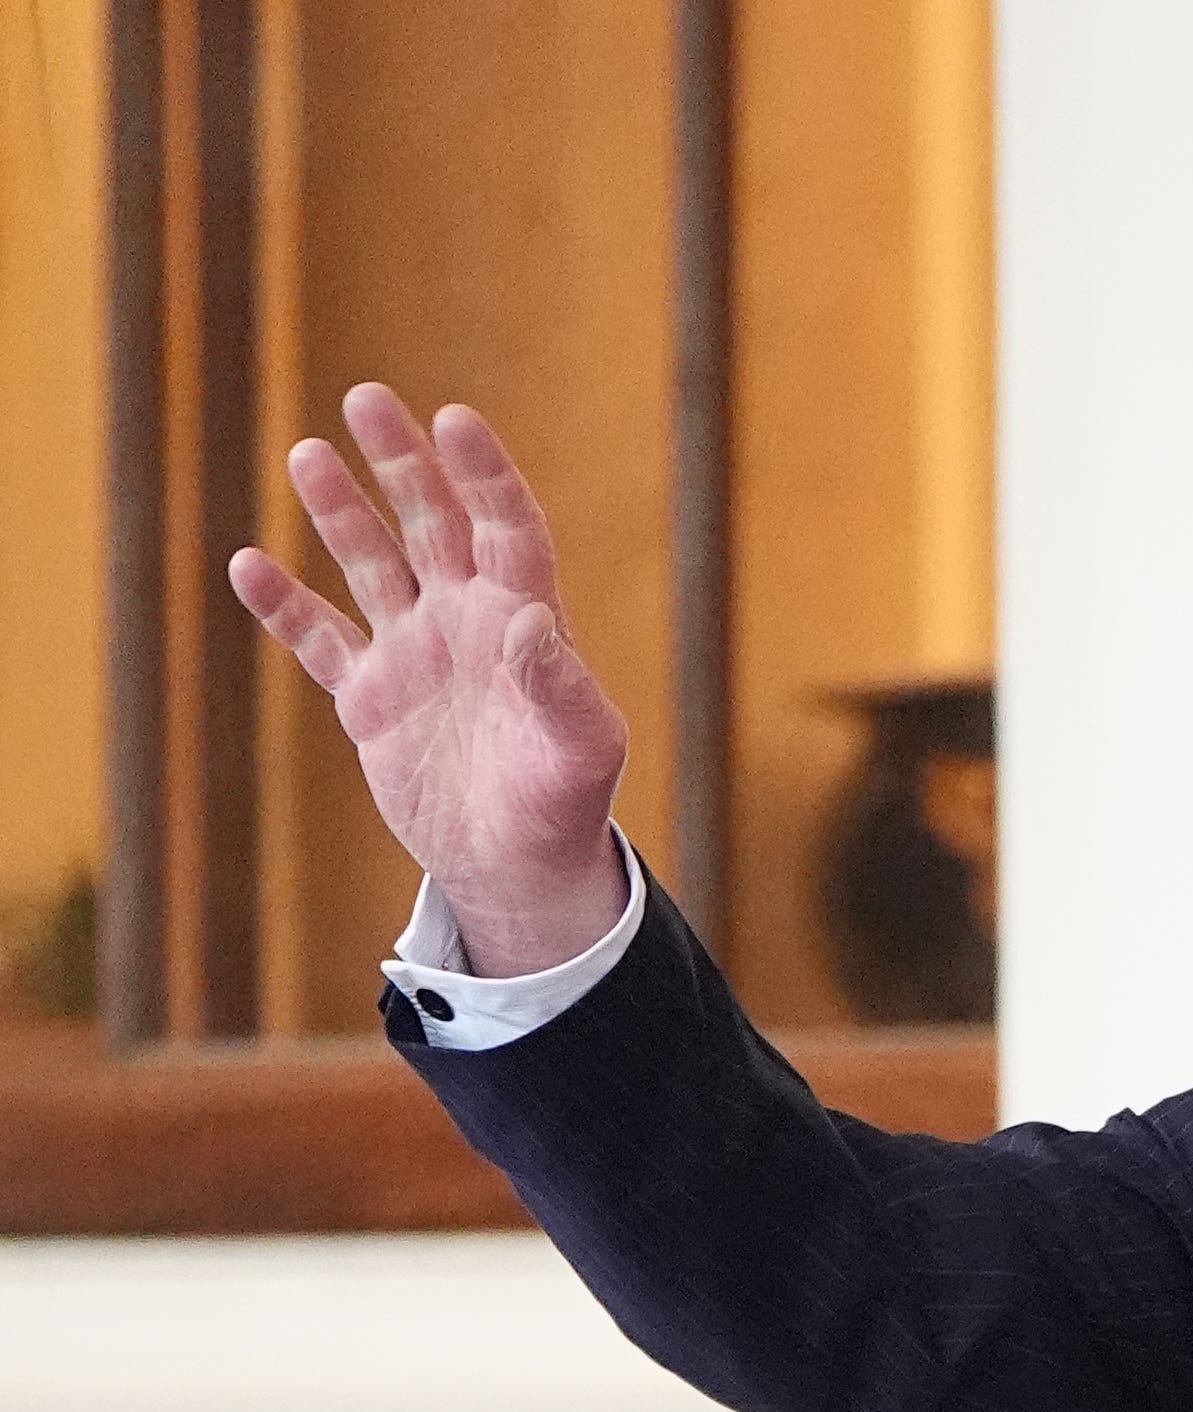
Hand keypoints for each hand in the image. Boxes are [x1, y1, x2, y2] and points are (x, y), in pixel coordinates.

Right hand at [227, 384, 629, 977]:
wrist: (517, 866)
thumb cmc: (566, 803)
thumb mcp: (580, 748)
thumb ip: (559, 684)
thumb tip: (531, 620)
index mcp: (523, 621)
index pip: (505, 528)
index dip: (482, 474)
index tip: (454, 419)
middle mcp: (465, 623)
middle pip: (432, 524)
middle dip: (402, 465)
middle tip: (367, 398)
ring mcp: (413, 655)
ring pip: (370, 565)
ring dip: (341, 513)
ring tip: (307, 453)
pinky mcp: (369, 698)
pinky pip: (318, 639)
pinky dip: (284, 607)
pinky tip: (247, 565)